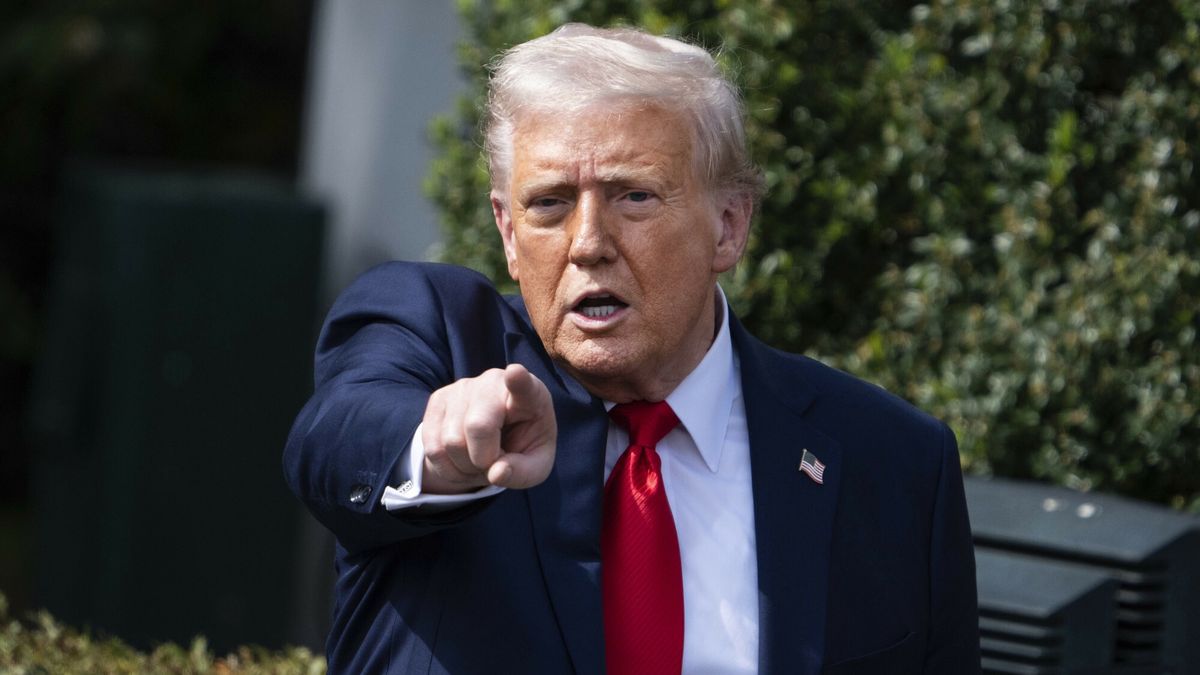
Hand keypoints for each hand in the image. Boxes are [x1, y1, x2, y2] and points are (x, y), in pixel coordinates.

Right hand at [420, 364, 556, 493]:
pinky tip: (461, 461)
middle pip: (477, 427)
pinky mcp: (438, 399)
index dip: (518, 379)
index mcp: (530, 395)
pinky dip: (447, 468)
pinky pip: (433, 448)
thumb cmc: (522, 446)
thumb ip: (523, 473)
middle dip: (483, 460)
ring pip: (451, 441)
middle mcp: (493, 383)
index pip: (523, 383)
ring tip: (479, 461)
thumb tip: (496, 473)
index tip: (516, 373)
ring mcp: (462, 387)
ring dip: (465, 467)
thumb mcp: (535, 466)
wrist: (495, 438)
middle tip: (494, 463)